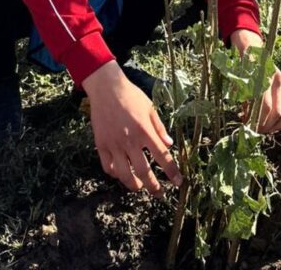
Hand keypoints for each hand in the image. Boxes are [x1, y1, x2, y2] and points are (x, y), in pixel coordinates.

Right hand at [82, 61, 181, 195]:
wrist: (107, 88)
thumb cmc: (131, 96)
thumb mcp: (150, 108)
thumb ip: (159, 128)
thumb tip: (169, 145)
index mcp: (145, 131)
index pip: (162, 157)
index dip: (172, 172)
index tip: (179, 182)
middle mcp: (130, 141)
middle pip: (143, 172)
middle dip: (154, 187)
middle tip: (159, 193)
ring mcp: (114, 144)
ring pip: (124, 174)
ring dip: (134, 185)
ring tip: (140, 187)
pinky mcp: (101, 145)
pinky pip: (107, 167)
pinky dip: (115, 174)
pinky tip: (121, 173)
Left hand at [229, 29, 280, 133]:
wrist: (252, 52)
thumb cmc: (244, 71)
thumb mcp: (240, 85)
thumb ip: (245, 104)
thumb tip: (247, 123)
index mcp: (262, 80)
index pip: (265, 108)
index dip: (259, 122)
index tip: (252, 130)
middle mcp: (276, 81)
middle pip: (278, 112)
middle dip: (269, 126)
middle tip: (260, 131)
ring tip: (272, 128)